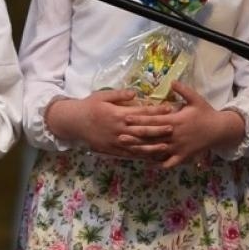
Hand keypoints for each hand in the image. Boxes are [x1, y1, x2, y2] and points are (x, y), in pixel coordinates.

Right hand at [45, 89, 174, 157]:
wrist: (74, 122)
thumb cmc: (89, 106)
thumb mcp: (102, 95)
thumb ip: (119, 94)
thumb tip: (135, 92)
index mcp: (119, 113)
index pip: (142, 112)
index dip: (156, 111)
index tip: (169, 109)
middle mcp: (120, 128)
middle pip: (143, 129)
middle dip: (160, 129)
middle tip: (174, 128)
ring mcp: (117, 141)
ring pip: (138, 144)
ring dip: (153, 145)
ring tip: (167, 145)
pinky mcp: (113, 150)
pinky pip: (129, 154)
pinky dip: (141, 155)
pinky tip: (151, 156)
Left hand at [122, 82, 244, 168]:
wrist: (220, 130)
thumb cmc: (206, 113)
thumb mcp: (196, 98)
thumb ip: (183, 90)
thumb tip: (171, 80)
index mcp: (175, 119)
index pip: (153, 119)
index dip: (138, 119)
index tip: (125, 118)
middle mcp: (174, 134)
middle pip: (151, 136)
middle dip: (134, 136)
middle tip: (119, 136)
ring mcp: (178, 147)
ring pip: (156, 150)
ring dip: (141, 150)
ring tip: (129, 150)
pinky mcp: (183, 156)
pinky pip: (168, 163)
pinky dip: (158, 164)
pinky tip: (148, 163)